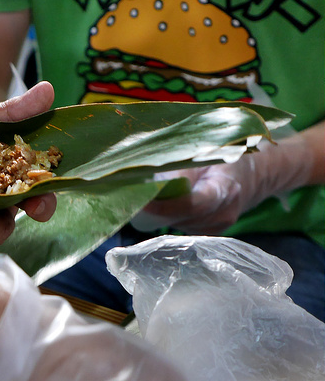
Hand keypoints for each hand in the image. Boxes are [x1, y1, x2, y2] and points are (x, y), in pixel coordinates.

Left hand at [135, 133, 315, 234]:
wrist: (255, 172)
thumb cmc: (230, 153)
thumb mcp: (210, 149)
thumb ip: (183, 166)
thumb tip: (151, 179)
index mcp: (227, 190)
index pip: (191, 204)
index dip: (163, 204)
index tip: (138, 198)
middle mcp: (222, 215)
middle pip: (178, 217)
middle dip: (152, 206)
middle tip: (125, 193)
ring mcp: (214, 228)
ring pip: (175, 223)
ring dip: (156, 210)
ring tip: (138, 192)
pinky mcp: (204, 232)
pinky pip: (178, 225)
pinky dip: (164, 214)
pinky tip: (155, 200)